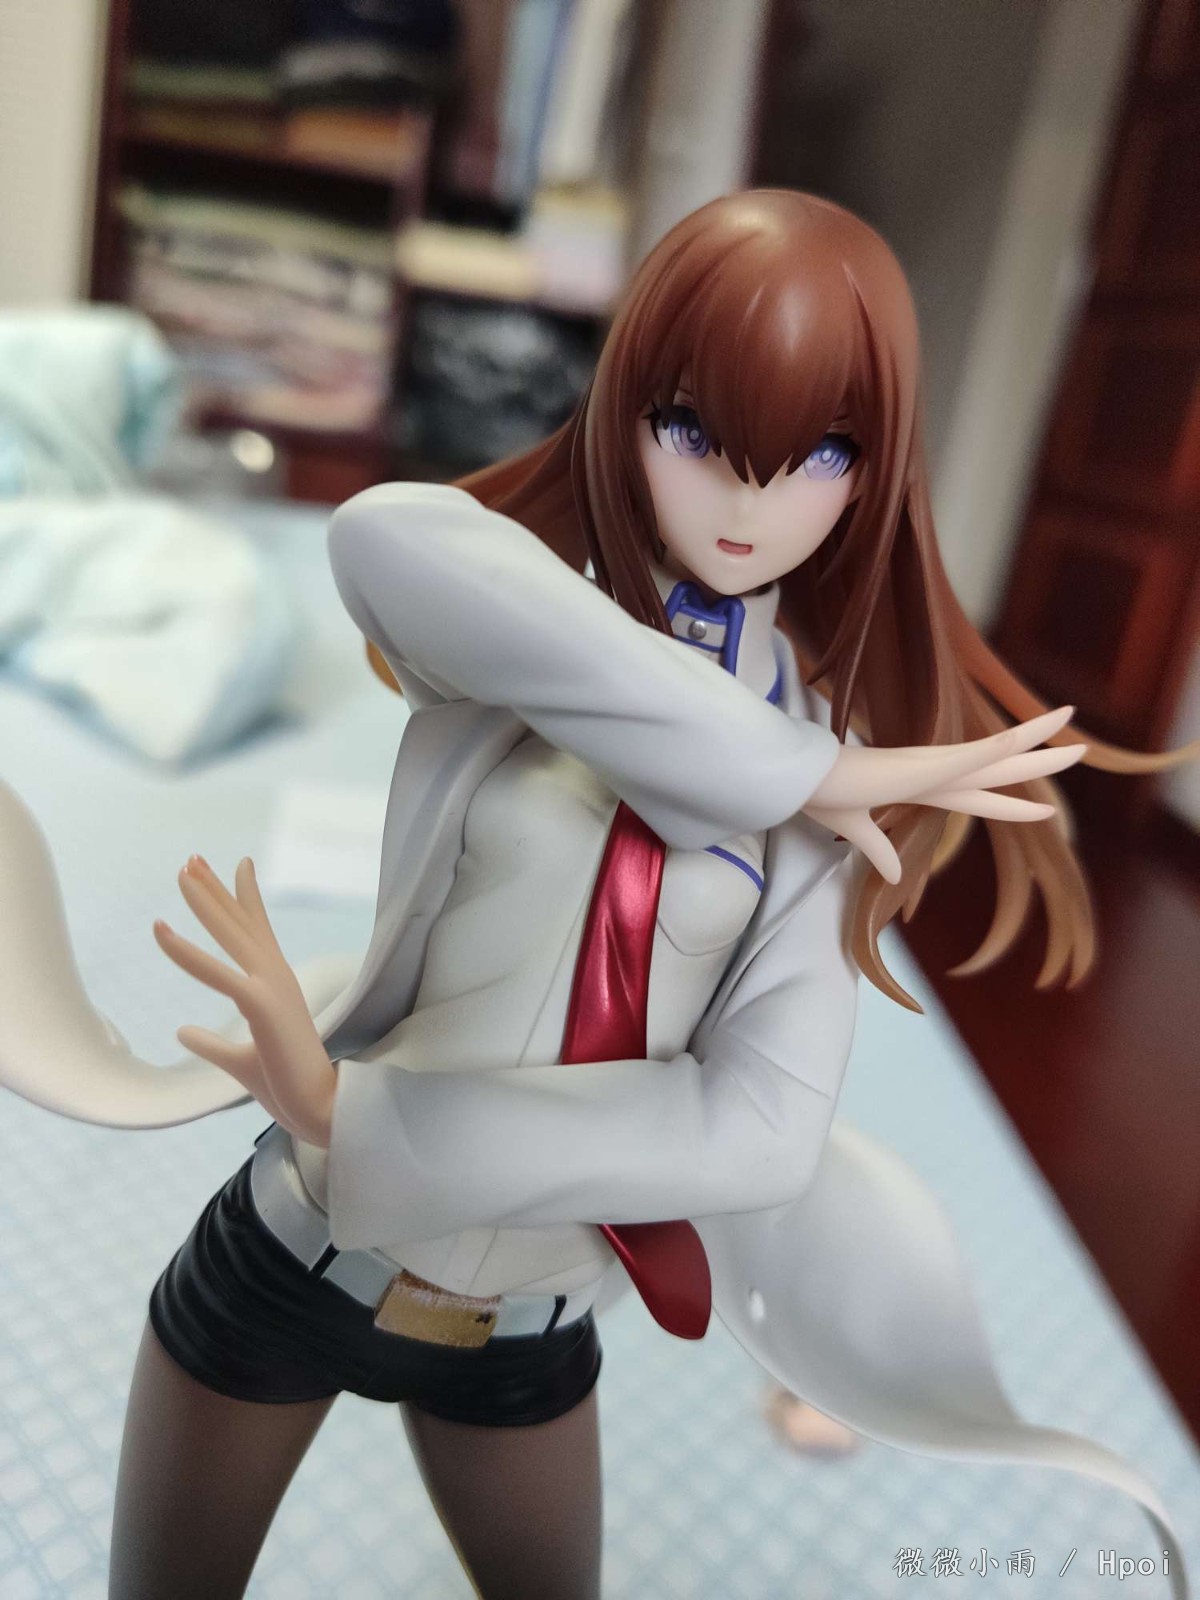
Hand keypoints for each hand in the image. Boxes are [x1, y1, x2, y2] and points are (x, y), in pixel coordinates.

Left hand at [153, 856, 334, 1146]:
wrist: (320, 1106)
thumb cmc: (287, 1085)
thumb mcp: (238, 1060)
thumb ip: (211, 1043)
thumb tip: (183, 1030)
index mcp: (276, 985)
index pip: (258, 930)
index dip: (245, 897)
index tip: (239, 865)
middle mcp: (277, 976)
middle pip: (241, 921)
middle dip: (215, 889)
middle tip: (192, 858)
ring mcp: (271, 987)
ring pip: (231, 933)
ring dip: (204, 900)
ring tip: (183, 870)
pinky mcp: (261, 1006)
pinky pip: (217, 972)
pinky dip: (186, 951)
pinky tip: (160, 929)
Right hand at [803, 705, 1086, 883]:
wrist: (799, 779)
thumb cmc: (819, 795)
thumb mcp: (855, 828)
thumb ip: (879, 850)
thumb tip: (896, 872)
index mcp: (920, 786)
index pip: (977, 795)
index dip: (1011, 804)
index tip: (1046, 809)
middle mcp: (934, 772)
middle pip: (999, 767)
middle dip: (1039, 762)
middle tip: (1078, 750)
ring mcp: (932, 766)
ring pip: (998, 753)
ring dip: (1037, 743)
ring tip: (1073, 730)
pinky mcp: (922, 764)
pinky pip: (971, 755)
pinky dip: (1000, 748)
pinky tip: (1026, 741)